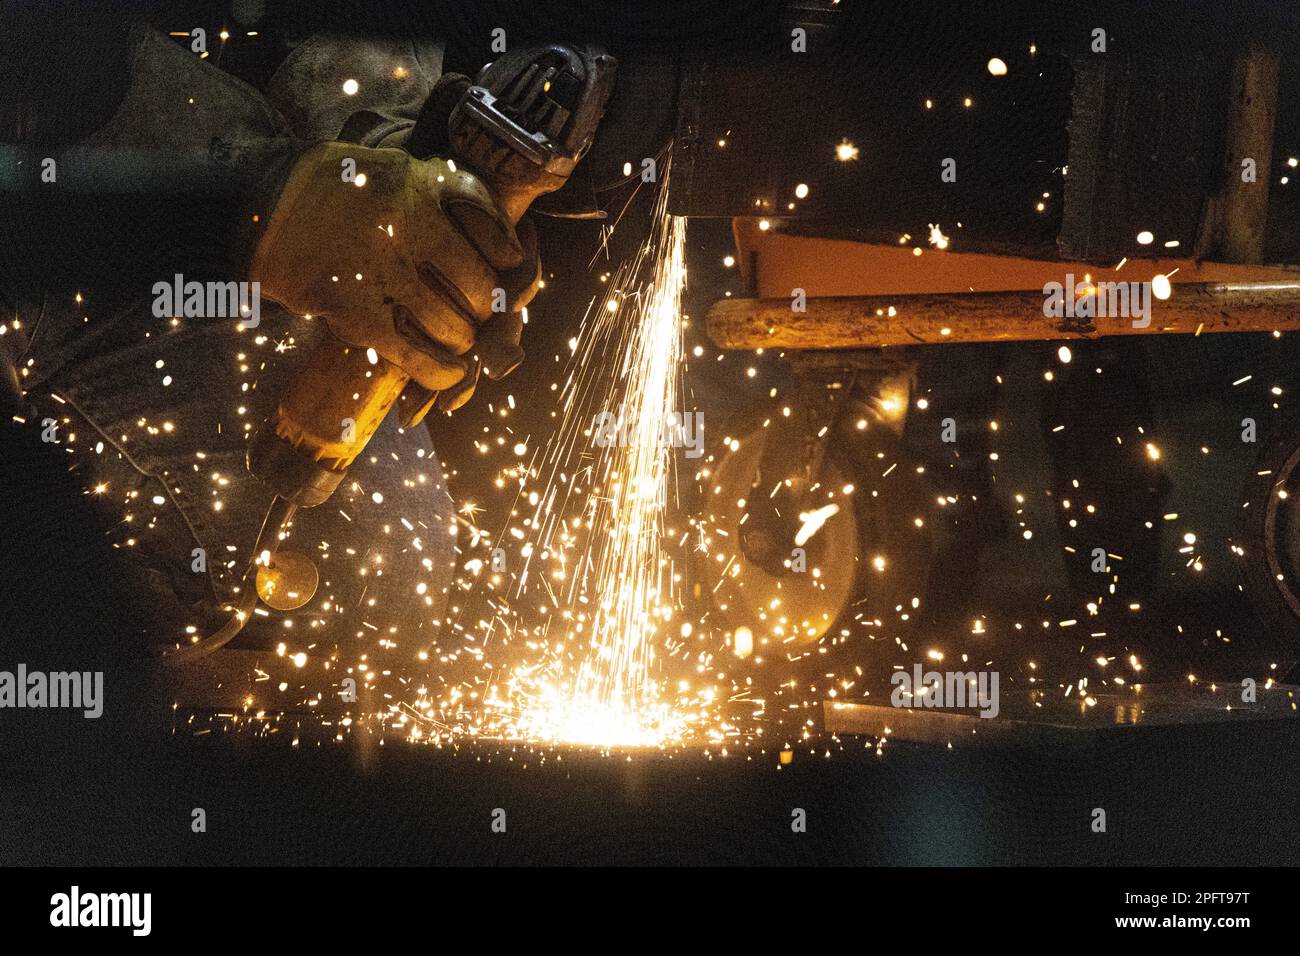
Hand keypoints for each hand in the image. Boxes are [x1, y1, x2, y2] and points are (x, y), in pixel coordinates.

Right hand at [250, 141, 537, 406]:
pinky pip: (418, 356)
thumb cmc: (334, 194)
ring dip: (462, 342)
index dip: (510, 254)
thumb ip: (439, 196)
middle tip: (477, 314)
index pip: (493, 223)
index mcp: (421, 182)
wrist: (258, 210)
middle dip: (486, 309)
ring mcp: (382, 270)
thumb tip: (504, 251)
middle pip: (479, 284)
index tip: (509, 267)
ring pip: (454, 326)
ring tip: (455, 339)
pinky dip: (441, 372)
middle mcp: (407, 222)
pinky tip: (449, 374)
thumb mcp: (391, 169)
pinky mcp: (355, 312)